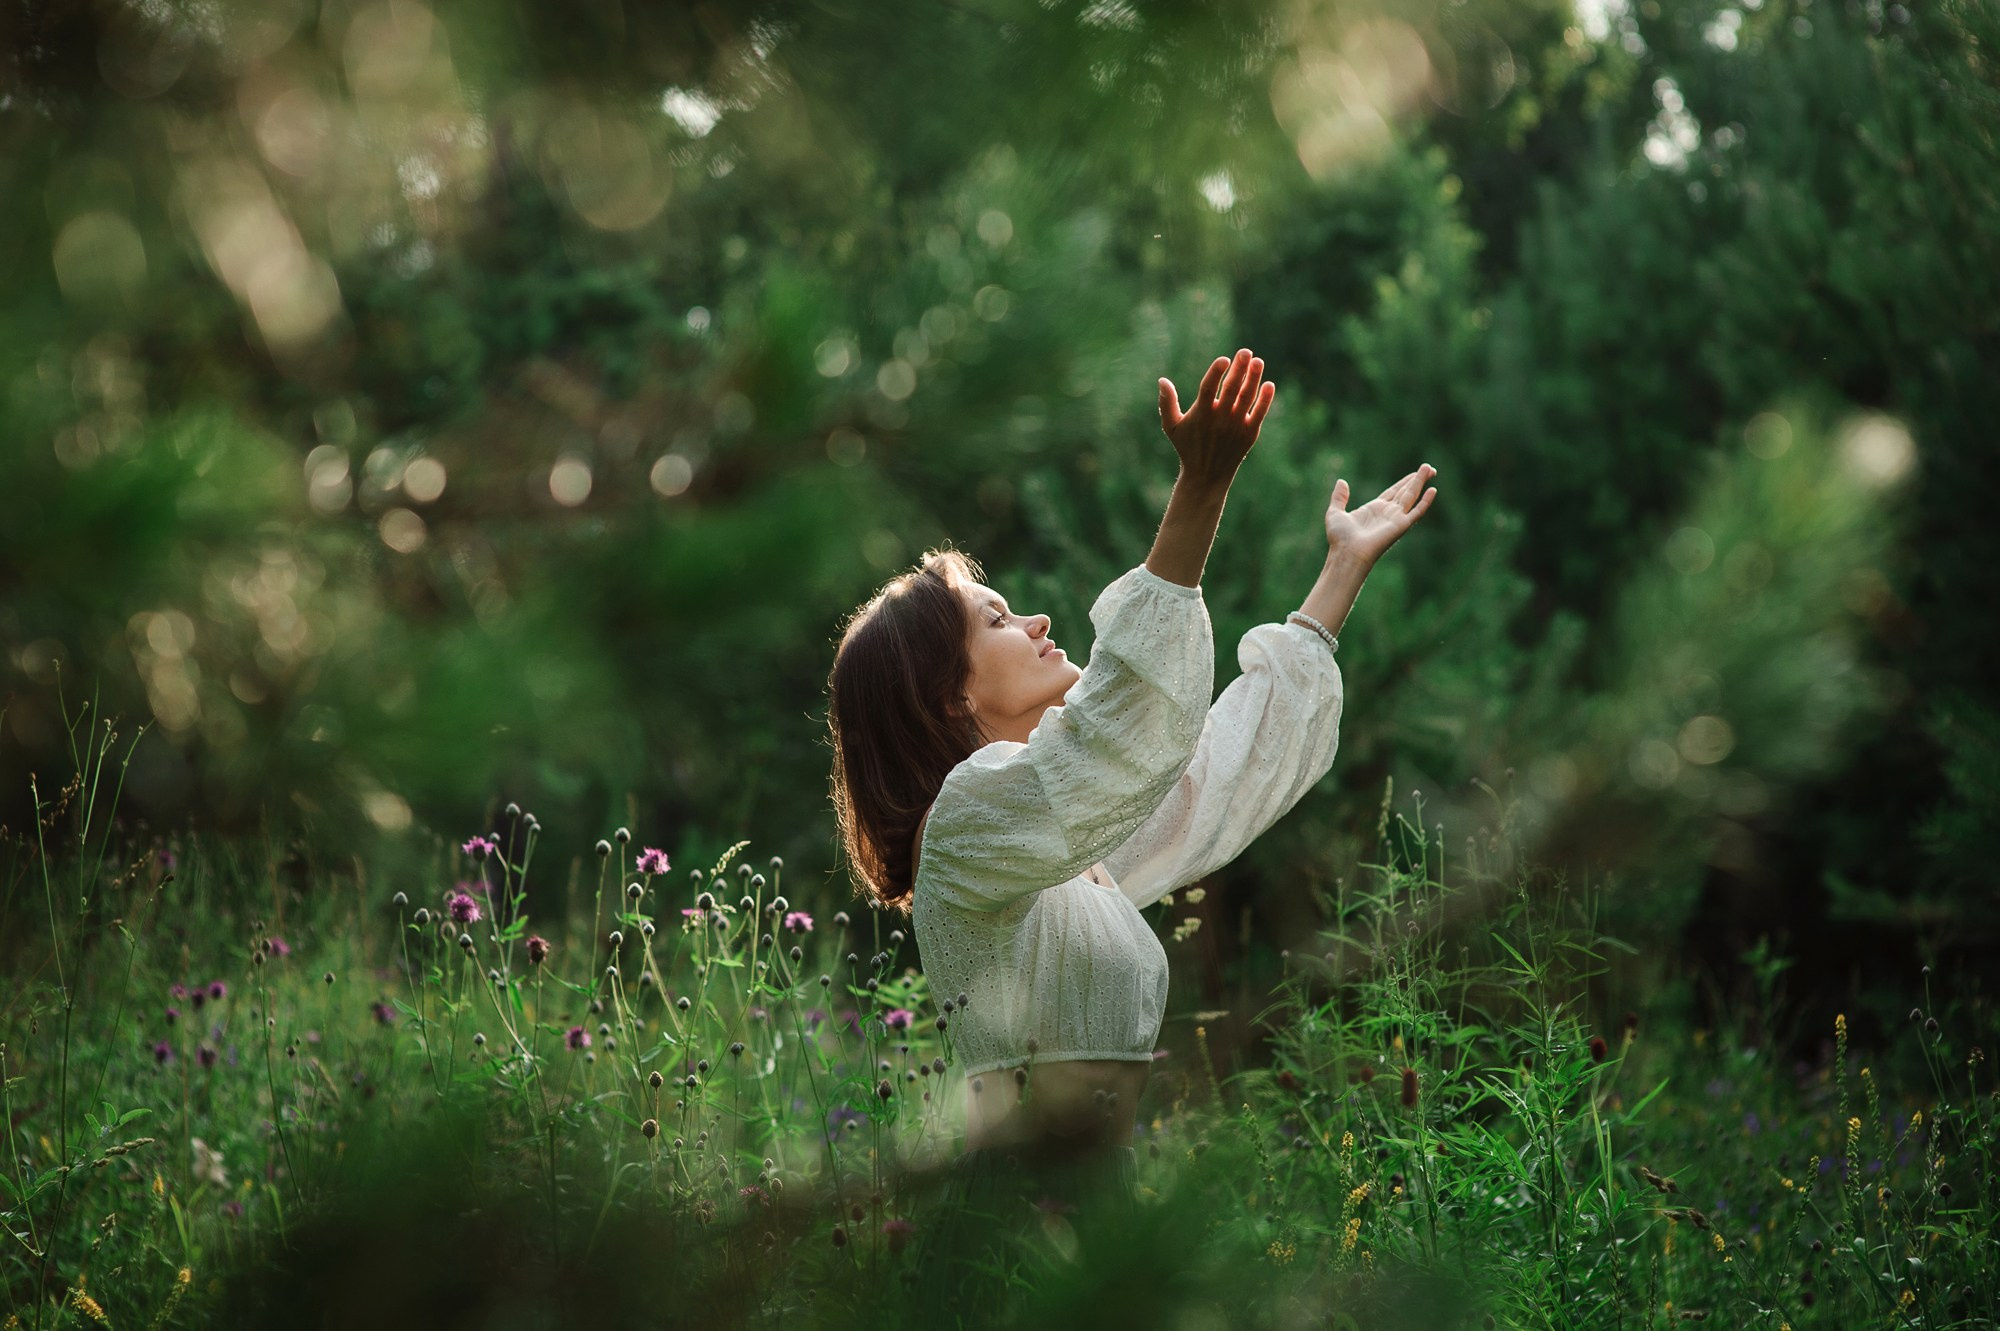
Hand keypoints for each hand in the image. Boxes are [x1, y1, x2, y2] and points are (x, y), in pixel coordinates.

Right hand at [1158, 348, 1276, 491]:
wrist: (1207, 476)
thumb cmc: (1187, 447)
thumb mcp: (1171, 427)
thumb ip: (1166, 403)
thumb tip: (1162, 380)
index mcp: (1201, 414)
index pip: (1209, 387)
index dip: (1216, 372)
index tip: (1224, 359)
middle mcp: (1220, 419)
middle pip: (1232, 388)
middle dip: (1240, 368)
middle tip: (1245, 351)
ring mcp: (1236, 426)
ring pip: (1247, 397)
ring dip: (1253, 377)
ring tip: (1257, 361)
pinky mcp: (1249, 434)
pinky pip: (1260, 412)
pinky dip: (1265, 399)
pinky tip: (1268, 384)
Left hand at [1324, 463, 1437, 565]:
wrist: (1347, 552)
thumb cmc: (1340, 538)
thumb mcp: (1335, 512)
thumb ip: (1339, 497)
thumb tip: (1341, 481)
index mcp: (1375, 508)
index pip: (1394, 491)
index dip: (1405, 481)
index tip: (1415, 472)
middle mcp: (1388, 513)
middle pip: (1406, 492)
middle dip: (1417, 479)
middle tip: (1429, 467)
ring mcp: (1395, 519)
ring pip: (1412, 496)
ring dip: (1421, 482)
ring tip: (1431, 469)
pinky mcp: (1401, 525)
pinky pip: (1416, 512)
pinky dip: (1425, 502)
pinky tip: (1433, 491)